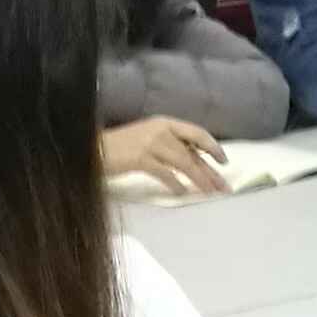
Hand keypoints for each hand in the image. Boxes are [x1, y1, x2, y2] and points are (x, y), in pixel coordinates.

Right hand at [101, 118, 227, 196]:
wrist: (92, 148)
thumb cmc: (121, 146)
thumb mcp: (148, 138)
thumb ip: (169, 145)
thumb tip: (195, 161)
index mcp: (164, 122)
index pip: (197, 133)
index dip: (213, 147)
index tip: (224, 161)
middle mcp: (160, 130)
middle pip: (192, 152)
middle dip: (210, 171)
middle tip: (223, 187)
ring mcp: (150, 143)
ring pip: (183, 163)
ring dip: (199, 180)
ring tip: (208, 193)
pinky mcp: (140, 158)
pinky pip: (165, 173)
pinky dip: (176, 184)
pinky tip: (182, 193)